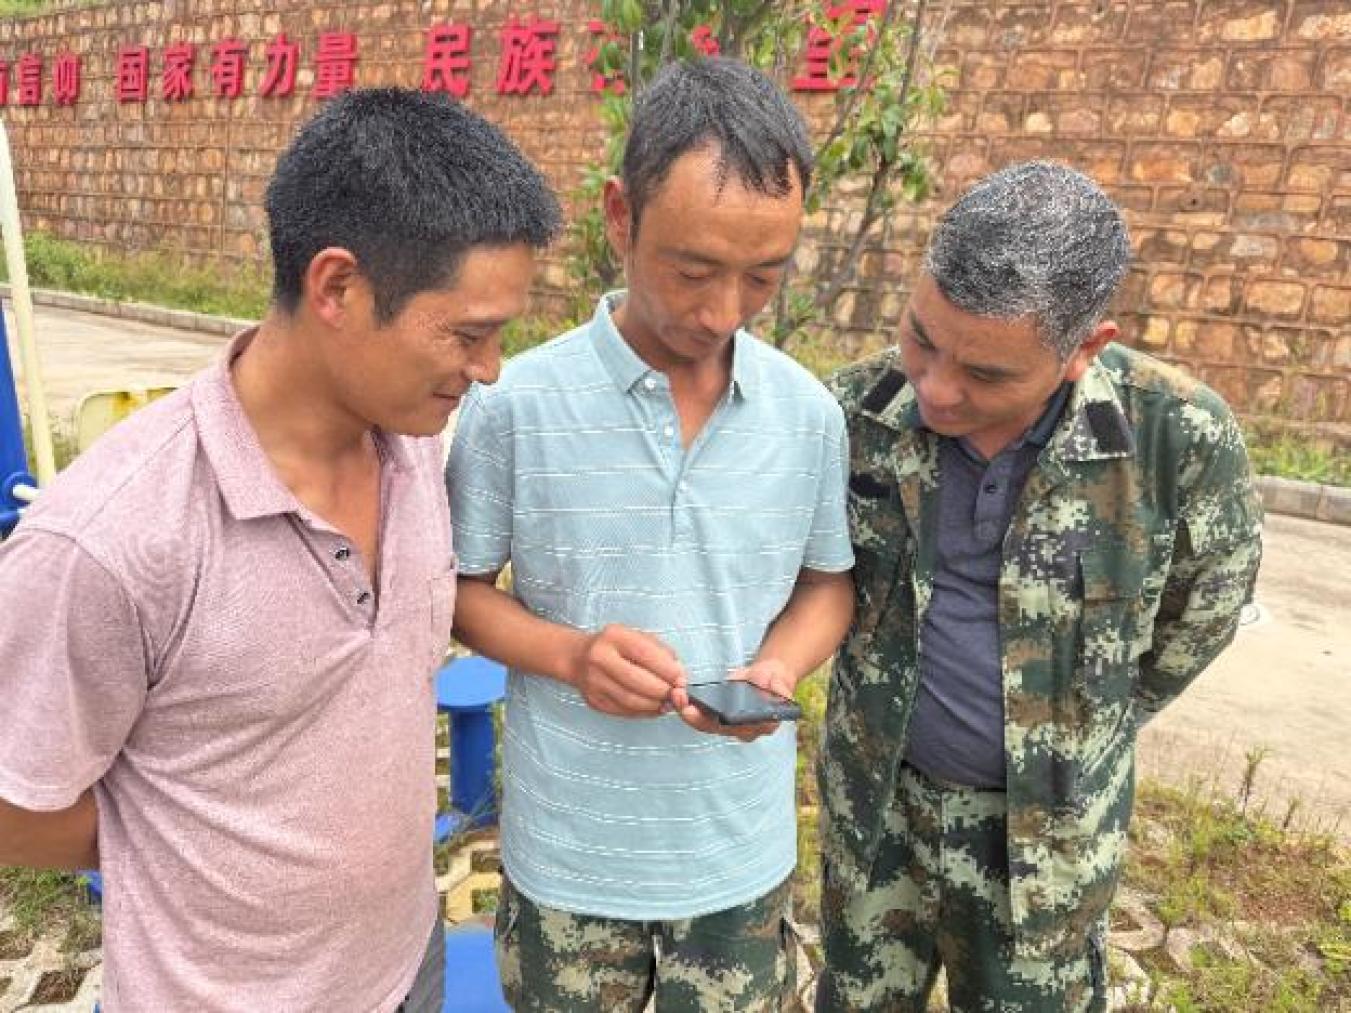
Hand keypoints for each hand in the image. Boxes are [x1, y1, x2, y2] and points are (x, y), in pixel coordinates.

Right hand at [568, 624, 685, 717]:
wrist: (578, 657)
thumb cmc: (616, 646)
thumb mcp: (638, 637)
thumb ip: (662, 653)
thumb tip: (679, 677)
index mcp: (614, 636)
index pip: (645, 654)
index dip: (667, 670)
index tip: (681, 679)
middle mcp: (600, 658)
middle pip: (638, 681)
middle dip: (663, 691)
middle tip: (677, 695)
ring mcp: (594, 681)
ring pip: (631, 700)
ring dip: (655, 705)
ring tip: (667, 703)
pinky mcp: (594, 700)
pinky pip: (624, 711)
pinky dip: (643, 712)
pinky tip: (653, 707)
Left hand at [672, 659, 796, 742]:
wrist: (767, 680)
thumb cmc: (774, 683)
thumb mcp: (782, 684)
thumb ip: (782, 690)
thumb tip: (780, 693)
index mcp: (759, 727)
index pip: (739, 729)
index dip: (724, 724)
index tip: (712, 716)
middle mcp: (740, 731)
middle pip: (714, 728)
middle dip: (696, 717)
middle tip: (684, 704)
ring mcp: (726, 725)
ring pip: (702, 723)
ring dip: (686, 710)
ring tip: (676, 694)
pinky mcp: (714, 716)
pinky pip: (698, 714)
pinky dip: (686, 704)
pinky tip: (677, 692)